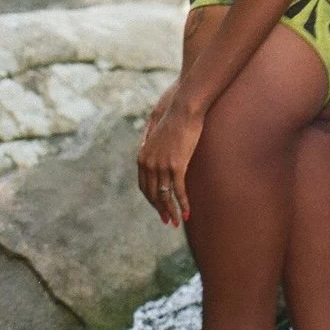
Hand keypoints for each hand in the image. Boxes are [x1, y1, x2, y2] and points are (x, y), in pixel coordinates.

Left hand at [137, 85, 202, 227]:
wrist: (183, 107)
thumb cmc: (172, 115)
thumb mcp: (155, 131)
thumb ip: (149, 142)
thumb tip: (146, 148)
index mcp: (142, 157)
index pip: (144, 186)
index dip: (151, 200)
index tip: (159, 208)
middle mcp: (149, 163)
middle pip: (152, 195)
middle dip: (160, 210)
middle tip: (168, 221)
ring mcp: (162, 165)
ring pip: (165, 196)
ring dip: (171, 211)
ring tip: (177, 222)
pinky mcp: (176, 165)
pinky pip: (178, 190)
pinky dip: (182, 203)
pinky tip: (187, 213)